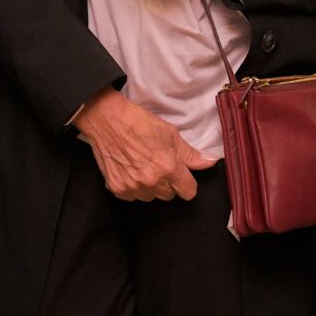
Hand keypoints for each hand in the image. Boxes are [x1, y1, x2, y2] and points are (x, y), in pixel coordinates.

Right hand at [73, 88, 213, 200]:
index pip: (189, 192)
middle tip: (158, 164)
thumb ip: (189, 154)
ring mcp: (133, 187)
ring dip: (149, 186)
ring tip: (141, 165)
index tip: (182, 176)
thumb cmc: (138, 122)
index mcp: (168, 167)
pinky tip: (129, 169)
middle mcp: (152, 181)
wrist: (106, 119)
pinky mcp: (118, 188)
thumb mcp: (170, 133)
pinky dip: (132, 186)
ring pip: (150, 197)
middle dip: (167, 182)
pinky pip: (132, 196)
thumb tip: (209, 163)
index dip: (187, 182)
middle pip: (169, 195)